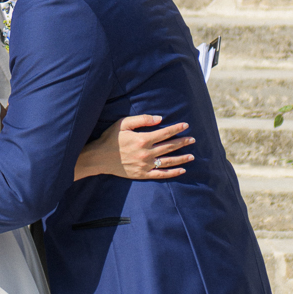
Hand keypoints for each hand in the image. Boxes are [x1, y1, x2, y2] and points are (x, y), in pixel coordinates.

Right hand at [76, 115, 194, 183]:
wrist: (99, 158)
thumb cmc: (111, 138)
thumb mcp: (123, 123)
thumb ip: (142, 119)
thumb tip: (160, 119)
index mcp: (143, 139)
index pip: (165, 133)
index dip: (177, 128)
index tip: (186, 125)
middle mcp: (146, 153)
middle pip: (169, 147)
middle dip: (183, 142)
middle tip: (193, 139)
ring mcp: (145, 165)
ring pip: (168, 161)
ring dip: (181, 158)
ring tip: (192, 155)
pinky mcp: (143, 174)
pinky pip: (161, 174)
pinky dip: (172, 172)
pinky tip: (182, 170)